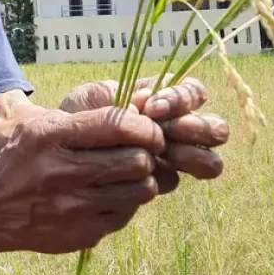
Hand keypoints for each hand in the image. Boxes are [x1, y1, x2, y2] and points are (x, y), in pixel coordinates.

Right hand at [0, 107, 164, 254]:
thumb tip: (140, 120)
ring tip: (129, 173)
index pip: (117, 126)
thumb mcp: (43, 126)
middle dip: (148, 153)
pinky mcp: (83, 233)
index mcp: (50, 136)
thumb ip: (88, 119)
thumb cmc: (25, 158)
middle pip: (137, 160)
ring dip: (143, 179)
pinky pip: (127, 213)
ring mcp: (74, 207)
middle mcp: (61, 172)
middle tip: (143, 151)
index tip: (148, 130)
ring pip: (141, 190)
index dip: (145, 127)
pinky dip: (127, 202)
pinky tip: (110, 194)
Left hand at [59, 77, 228, 193]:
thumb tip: (145, 103)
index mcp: (165, 99)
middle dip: (196, 129)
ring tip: (162, 153)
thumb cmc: (78, 115)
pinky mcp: (158, 180)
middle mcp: (177, 128)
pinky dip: (162, 175)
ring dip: (191, 156)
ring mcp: (173, 156)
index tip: (152, 108)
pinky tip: (140, 173)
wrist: (57, 150)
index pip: (195, 93)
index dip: (183, 99)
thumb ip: (121, 95)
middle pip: (216, 129)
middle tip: (164, 132)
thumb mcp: (92, 97)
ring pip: (210, 161)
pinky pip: (174, 180)